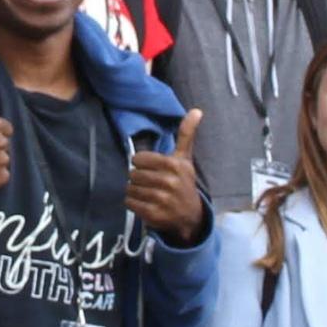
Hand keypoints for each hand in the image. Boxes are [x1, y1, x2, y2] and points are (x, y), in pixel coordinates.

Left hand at [126, 111, 207, 242]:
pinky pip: (129, 203)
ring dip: (135, 191)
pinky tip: (144, 203)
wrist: (191, 216)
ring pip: (130, 189)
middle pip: (133, 174)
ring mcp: (161, 200)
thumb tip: (197, 110)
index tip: (150, 169)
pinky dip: (133, 203)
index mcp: (174, 165)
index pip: (139, 160)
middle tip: (149, 183)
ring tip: (147, 194)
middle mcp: (169, 182)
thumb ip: (186, 134)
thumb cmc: (184, 183)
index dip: (141, 164)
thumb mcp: (185, 159)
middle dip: (138, 179)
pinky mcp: (154, 215)